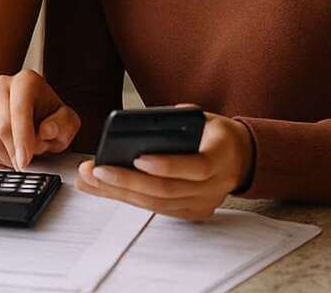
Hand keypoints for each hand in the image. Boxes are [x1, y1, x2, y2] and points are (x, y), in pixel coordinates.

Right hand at [0, 69, 80, 170]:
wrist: (38, 116)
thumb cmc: (52, 118)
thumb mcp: (68, 122)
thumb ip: (63, 125)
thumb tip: (46, 130)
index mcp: (26, 81)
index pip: (19, 111)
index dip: (22, 139)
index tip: (25, 161)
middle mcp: (2, 85)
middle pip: (2, 128)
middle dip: (16, 151)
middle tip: (28, 162)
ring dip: (8, 157)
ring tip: (22, 155)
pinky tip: (9, 157)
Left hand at [76, 110, 254, 220]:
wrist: (241, 159)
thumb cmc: (216, 135)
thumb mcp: (206, 119)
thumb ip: (183, 117)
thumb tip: (152, 120)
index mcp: (220, 157)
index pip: (195, 167)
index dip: (166, 165)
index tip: (137, 158)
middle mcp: (213, 186)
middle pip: (167, 190)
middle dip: (127, 181)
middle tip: (96, 171)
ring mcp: (202, 203)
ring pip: (157, 203)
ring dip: (119, 193)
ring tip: (90, 180)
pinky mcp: (191, 212)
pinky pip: (156, 209)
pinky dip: (129, 198)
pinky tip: (105, 189)